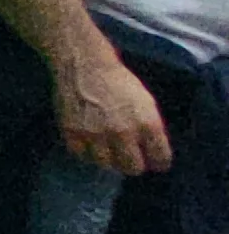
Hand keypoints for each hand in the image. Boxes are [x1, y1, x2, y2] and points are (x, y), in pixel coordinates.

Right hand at [57, 53, 172, 174]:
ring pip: (106, 165)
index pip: (160, 158)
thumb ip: (150, 128)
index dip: (158, 162)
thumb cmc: (119, 81)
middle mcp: (123, 132)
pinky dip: (85, 151)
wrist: (85, 64)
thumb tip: (150, 151)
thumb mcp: (145, 102)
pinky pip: (81, 155)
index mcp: (147, 123)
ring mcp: (96, 135)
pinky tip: (88, 142)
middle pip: (132, 168)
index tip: (154, 162)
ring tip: (106, 149)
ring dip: (108, 159)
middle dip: (133, 164)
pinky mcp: (73, 133)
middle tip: (128, 158)